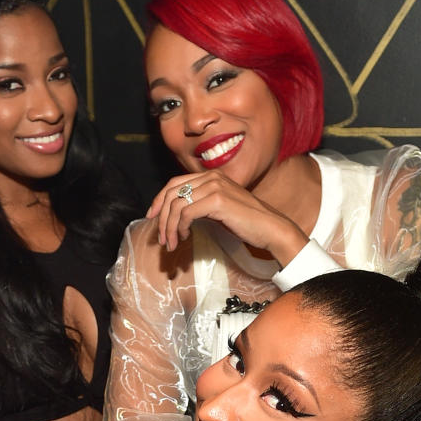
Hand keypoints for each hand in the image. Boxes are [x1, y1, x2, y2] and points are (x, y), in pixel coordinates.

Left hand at [147, 171, 307, 265]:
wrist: (269, 227)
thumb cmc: (246, 222)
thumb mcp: (219, 209)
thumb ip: (200, 206)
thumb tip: (178, 216)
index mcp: (211, 176)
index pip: (174, 183)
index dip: (159, 200)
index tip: (151, 217)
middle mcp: (211, 177)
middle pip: (172, 193)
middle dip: (161, 217)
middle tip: (161, 238)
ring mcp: (214, 187)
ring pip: (176, 205)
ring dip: (169, 227)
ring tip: (172, 243)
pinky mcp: (217, 200)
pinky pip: (186, 213)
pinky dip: (181, 227)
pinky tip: (185, 237)